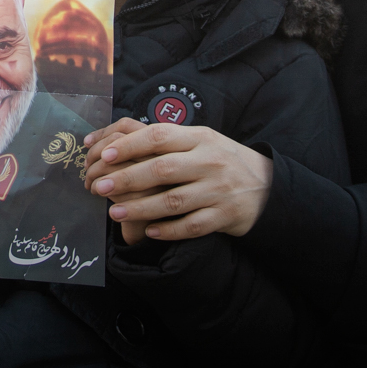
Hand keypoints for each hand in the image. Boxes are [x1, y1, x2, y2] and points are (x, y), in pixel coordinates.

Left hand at [83, 125, 272, 240]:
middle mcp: (210, 162)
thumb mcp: (201, 141)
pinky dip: (168, 230)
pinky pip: (191, 226)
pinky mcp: (224, 216)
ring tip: (115, 213)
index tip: (105, 155)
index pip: (160, 136)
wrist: (267, 186)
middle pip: (162, 169)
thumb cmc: (222, 160)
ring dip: (141, 208)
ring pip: (173, 201)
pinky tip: (149, 231)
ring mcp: (218, 190)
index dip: (130, 145)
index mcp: (200, 138)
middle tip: (100, 187)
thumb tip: (115, 142)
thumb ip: (167, 141)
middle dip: (127, 179)